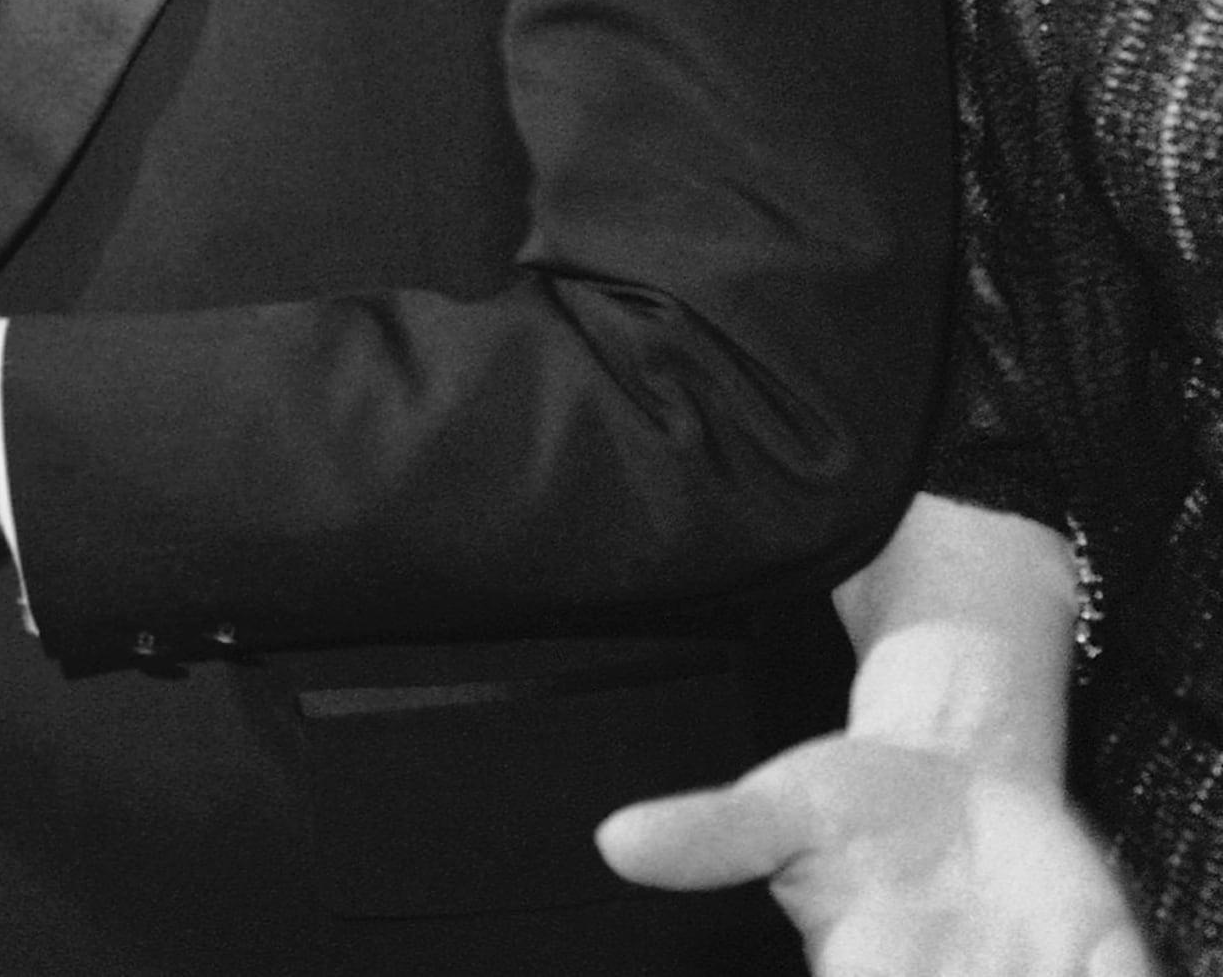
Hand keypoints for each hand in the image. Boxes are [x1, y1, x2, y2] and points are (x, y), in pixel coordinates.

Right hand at [599, 736, 1153, 976]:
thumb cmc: (853, 803)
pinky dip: (1114, 976)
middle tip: (961, 949)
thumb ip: (714, 835)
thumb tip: (616, 841)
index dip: (881, 976)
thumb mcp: (782, 805)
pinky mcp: (1092, 965)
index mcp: (866, 975)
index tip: (875, 955)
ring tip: (1019, 951)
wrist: (955, 774)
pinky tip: (1091, 954)